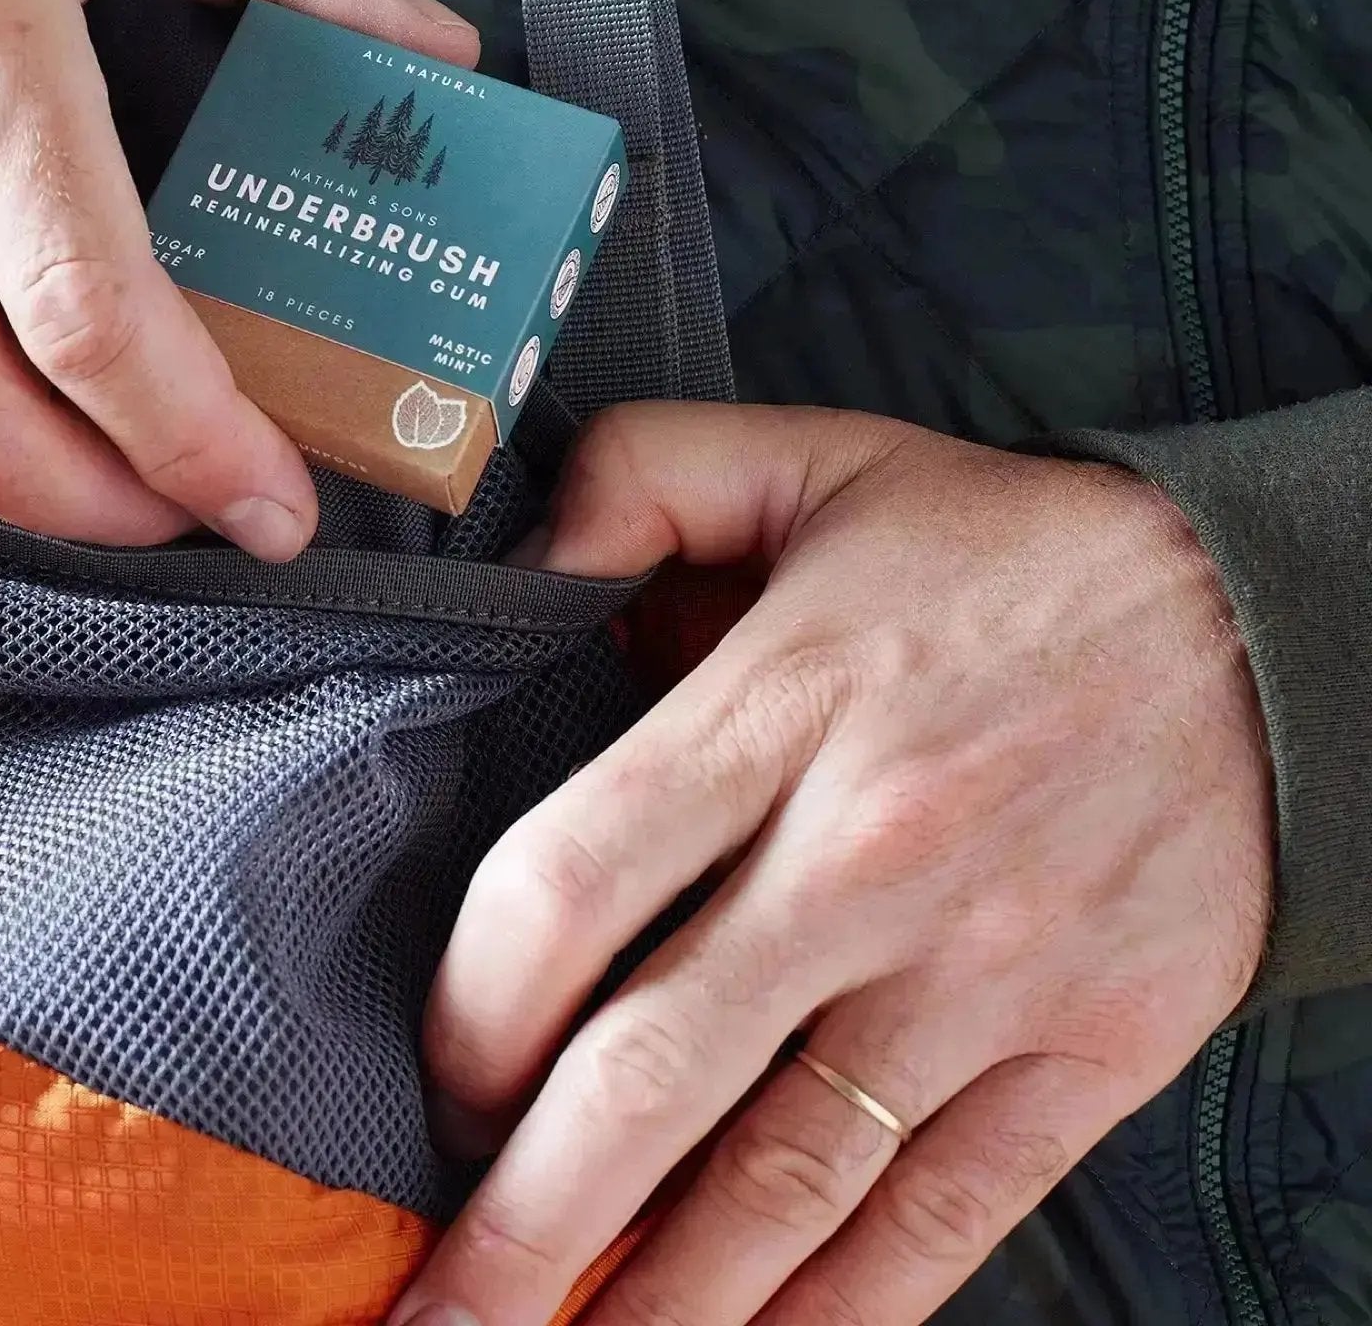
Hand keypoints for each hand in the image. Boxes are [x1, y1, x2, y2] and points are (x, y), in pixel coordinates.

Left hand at [395, 404, 1271, 1325]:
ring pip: (788, 1180)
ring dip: (660, 1301)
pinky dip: (841, 1312)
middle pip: (654, 1073)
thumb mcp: (808, 454)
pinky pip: (946, 1217)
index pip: (571, 884)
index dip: (474, 1004)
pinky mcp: (1087, 1051)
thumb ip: (639, 477)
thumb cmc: (1002, 549)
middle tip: (437, 1304)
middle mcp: (868, 858)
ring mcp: (984, 973)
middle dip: (526, 1214)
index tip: (438, 1072)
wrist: (1257, 618)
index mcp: (783, 707)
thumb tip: (522, 567)